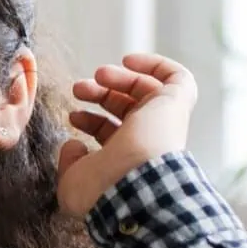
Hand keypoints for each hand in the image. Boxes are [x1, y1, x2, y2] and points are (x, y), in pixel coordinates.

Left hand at [57, 53, 198, 216]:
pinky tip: (128, 60)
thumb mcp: (73, 180)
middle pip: (127, 109)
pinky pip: (177, 77)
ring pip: (147, 91)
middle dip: (100, 95)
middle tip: (78, 89)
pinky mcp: (177, 103)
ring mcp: (164, 121)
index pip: (113, 133)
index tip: (72, 116)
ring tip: (98, 74)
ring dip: (120, 77)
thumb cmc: (104, 187)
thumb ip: (69, 162)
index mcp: (127, 159)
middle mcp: (149, 140)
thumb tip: (74, 143)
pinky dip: (154, 64)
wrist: (134, 181)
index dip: (91, 121)